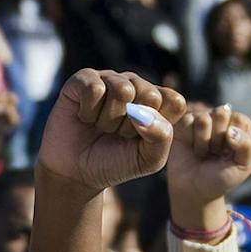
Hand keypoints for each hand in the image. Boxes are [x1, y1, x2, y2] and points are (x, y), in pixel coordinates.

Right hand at [36, 68, 183, 195]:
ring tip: (101, 127)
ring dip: (109, 119)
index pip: (174, 102)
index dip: (157, 126)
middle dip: (131, 125)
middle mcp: (136, 85)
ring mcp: (110, 79)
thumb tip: (145, 112)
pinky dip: (89, 111)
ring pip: (122, 90)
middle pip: (149, 95)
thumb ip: (161, 137)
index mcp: (156, 102)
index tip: (141, 140)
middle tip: (117, 134)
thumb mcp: (147, 160)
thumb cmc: (115, 163)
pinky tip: (85, 117)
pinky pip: (95, 88)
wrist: (76, 172)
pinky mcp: (84, 79)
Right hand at [164, 101, 250, 228]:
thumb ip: (247, 146)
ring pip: (203, 119)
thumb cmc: (220, 178)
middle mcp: (220, 119)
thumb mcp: (243, 167)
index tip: (229, 154)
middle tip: (215, 153)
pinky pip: (187, 122)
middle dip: (218, 139)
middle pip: (221, 114)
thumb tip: (230, 130)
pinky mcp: (183, 124)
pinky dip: (189, 140)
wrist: (194, 190)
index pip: (240, 119)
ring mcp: (200, 119)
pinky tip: (190, 149)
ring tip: (203, 153)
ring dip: (203, 142)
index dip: (234, 139)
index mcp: (238, 126)